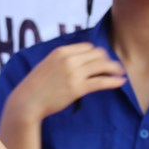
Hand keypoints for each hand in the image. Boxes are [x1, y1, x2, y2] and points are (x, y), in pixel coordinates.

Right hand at [5, 43, 125, 121]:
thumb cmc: (36, 86)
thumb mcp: (48, 64)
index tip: (101, 61)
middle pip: (98, 54)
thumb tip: (79, 61)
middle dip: (107, 60)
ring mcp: (74, 73)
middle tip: (114, 68)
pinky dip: (113, 81)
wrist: (27, 100)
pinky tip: (120, 82)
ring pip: (102, 66)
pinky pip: (101, 81)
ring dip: (114, 69)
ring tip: (121, 73)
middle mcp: (69, 59)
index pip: (88, 47)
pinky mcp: (77, 88)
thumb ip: (63, 60)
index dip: (97, 54)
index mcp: (61, 51)